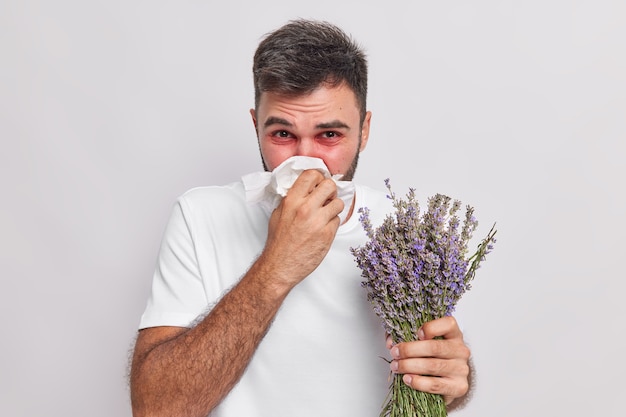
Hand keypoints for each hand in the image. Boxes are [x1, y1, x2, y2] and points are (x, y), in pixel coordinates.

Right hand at [259, 169, 343, 288]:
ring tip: (325, 215)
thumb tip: (305, 187)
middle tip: (327, 198)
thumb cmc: (278, 242)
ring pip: (338, 203)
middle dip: (330, 191)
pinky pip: (338, 220)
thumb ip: (292, 199)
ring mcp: (318, 222)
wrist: (280, 266)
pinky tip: (322, 229)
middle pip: (330, 185)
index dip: (318, 177)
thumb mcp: (278, 214)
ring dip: (334, 208)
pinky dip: (332, 224)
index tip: (319, 183)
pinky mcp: (327, 234)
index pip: (311, 175)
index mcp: (291, 200)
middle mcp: (305, 208)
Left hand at [387, 316, 470, 404]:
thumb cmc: (433, 357)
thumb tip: (391, 343)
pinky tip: (407, 379)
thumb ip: (406, 337)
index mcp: (453, 334)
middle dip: (409, 350)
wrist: (448, 380)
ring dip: (409, 366)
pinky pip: (435, 385)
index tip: (416, 333)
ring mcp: (461, 369)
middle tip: (395, 353)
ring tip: (396, 366)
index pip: (448, 324)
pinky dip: (418, 382)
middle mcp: (460, 350)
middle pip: (434, 347)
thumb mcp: (422, 342)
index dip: (431, 327)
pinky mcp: (459, 387)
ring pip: (432, 366)